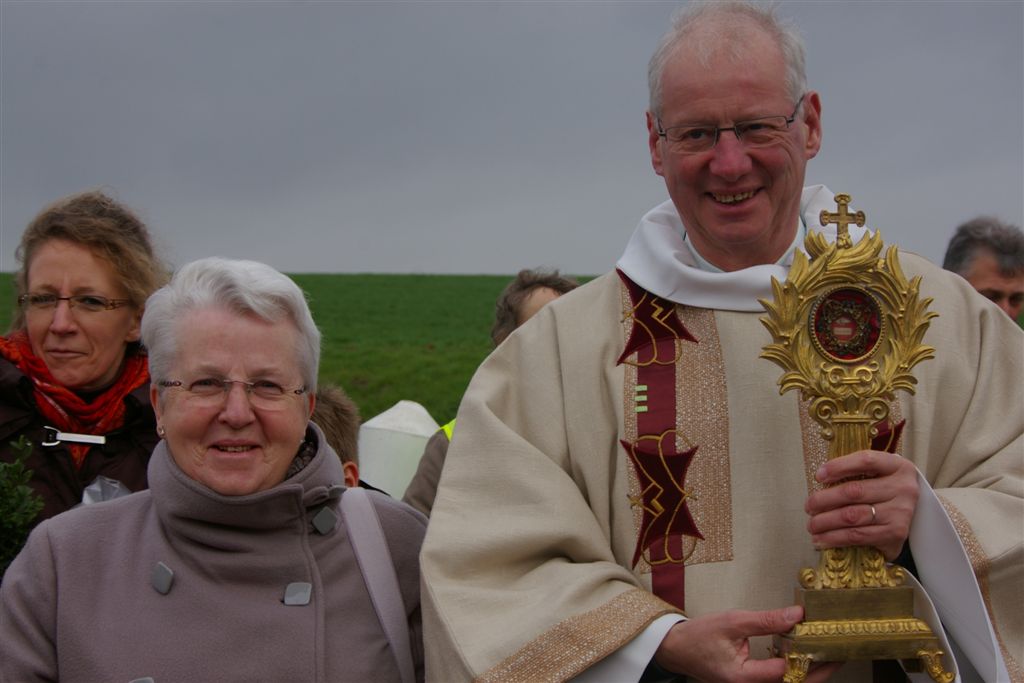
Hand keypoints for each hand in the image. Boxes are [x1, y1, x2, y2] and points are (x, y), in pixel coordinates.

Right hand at [653, 606, 838, 681]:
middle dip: (819, 672)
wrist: (677, 649)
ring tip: (827, 653)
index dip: (808, 656)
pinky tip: (803, 654)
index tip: (827, 641)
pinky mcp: (752, 682)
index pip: (785, 670)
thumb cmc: (699, 636)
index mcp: (744, 678)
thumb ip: (766, 621)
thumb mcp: (732, 622)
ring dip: (808, 671)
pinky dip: (793, 668)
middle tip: (840, 655)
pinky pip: (779, 679)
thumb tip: (797, 615)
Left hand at [805, 449, 918, 559]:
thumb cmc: (884, 491)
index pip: (866, 461)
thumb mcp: (878, 475)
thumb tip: (820, 479)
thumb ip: (855, 473)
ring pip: (853, 516)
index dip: (839, 466)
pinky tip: (821, 539)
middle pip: (854, 491)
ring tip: (811, 525)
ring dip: (826, 522)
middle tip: (808, 506)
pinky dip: (835, 538)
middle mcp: (903, 488)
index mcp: (897, 466)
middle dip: (824, 500)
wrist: (917, 517)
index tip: (818, 476)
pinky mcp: (896, 534)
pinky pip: (858, 536)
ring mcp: (901, 512)